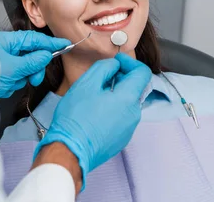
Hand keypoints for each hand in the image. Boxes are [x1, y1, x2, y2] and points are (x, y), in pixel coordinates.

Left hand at [0, 31, 70, 99]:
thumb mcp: (13, 68)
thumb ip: (32, 61)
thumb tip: (46, 55)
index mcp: (7, 40)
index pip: (34, 39)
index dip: (50, 42)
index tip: (65, 44)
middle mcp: (6, 48)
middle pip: (31, 54)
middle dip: (34, 67)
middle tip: (33, 78)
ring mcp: (4, 61)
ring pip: (25, 67)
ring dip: (22, 77)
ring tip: (13, 83)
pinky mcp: (2, 73)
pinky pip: (17, 76)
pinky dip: (14, 82)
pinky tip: (5, 86)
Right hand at [34, 53, 151, 188]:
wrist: (70, 152)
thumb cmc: (76, 117)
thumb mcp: (87, 83)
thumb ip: (105, 68)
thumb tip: (115, 66)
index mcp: (128, 99)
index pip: (143, 73)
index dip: (130, 62)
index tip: (117, 61)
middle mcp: (134, 115)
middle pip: (135, 88)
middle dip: (121, 78)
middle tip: (103, 77)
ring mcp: (129, 129)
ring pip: (128, 103)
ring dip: (117, 94)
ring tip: (96, 95)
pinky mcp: (121, 139)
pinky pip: (123, 117)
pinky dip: (114, 109)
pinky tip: (96, 111)